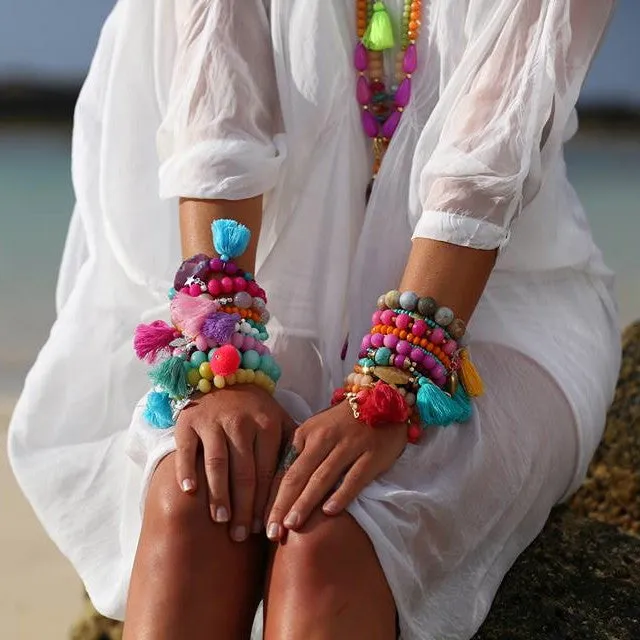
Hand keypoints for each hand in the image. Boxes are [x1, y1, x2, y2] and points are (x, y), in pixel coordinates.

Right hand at [174, 385, 294, 541]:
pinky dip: (187, 470)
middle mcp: (241, 423)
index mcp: (268, 425)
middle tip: (242, 535)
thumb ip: (294, 445)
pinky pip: (188, 450)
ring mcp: (214, 422)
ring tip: (222, 520)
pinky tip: (190, 492)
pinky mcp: (189, 421)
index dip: (268, 503)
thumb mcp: (280, 419)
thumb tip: (312, 481)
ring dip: (219, 495)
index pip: (269, 472)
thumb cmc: (256, 408)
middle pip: (245, 473)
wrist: (224, 376)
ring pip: (218, 464)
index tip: (266, 529)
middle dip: (245, 508)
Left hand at [264, 401, 406, 540]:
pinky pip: (354, 478)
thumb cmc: (343, 421)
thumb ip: (299, 452)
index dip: (272, 496)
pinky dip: (341, 495)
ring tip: (292, 525)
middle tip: (272, 532)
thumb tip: (277, 486)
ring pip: (322, 478)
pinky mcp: (372, 454)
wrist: (383, 399)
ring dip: (305, 503)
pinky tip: (329, 512)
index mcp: (306, 433)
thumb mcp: (316, 429)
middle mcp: (325, 438)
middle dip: (282, 505)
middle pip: (299, 476)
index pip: (285, 469)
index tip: (263, 521)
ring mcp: (349, 446)